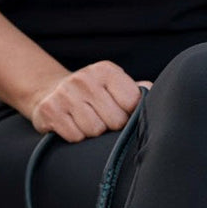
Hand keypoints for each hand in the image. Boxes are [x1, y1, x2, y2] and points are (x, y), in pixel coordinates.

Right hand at [28, 61, 151, 142]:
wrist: (50, 91)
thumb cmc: (92, 93)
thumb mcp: (114, 85)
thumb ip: (137, 91)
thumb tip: (157, 95)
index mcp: (106, 70)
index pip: (132, 103)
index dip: (128, 114)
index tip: (120, 112)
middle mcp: (84, 78)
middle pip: (114, 121)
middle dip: (111, 126)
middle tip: (102, 119)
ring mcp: (65, 94)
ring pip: (94, 130)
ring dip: (92, 132)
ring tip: (86, 121)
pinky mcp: (49, 110)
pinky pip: (75, 137)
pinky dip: (76, 137)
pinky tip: (72, 125)